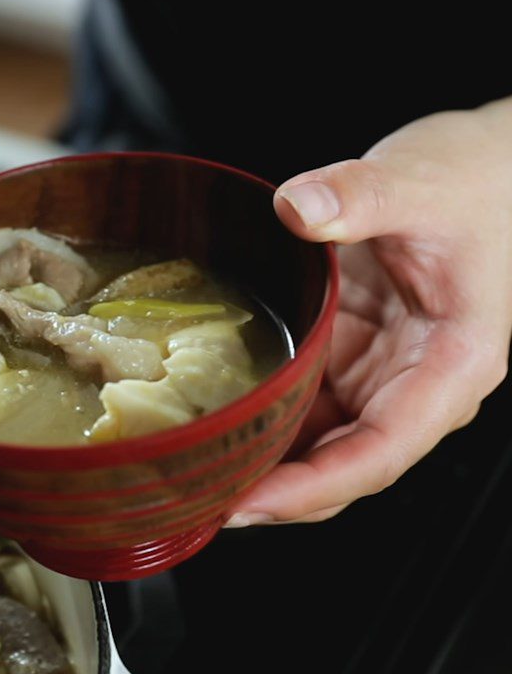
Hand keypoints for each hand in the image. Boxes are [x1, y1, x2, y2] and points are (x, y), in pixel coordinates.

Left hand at [226, 100, 511, 525]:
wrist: (481, 169)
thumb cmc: (470, 182)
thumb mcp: (419, 181)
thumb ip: (361, 195)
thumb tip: (298, 210)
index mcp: (450, 363)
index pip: (382, 450)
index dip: (314, 487)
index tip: (249, 504)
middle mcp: (414, 382)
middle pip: (343, 464)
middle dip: (274, 491)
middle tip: (198, 497)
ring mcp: (377, 371)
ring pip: (319, 442)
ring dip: (262, 461)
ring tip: (194, 472)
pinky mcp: (349, 351)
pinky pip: (304, 402)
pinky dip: (263, 417)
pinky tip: (216, 421)